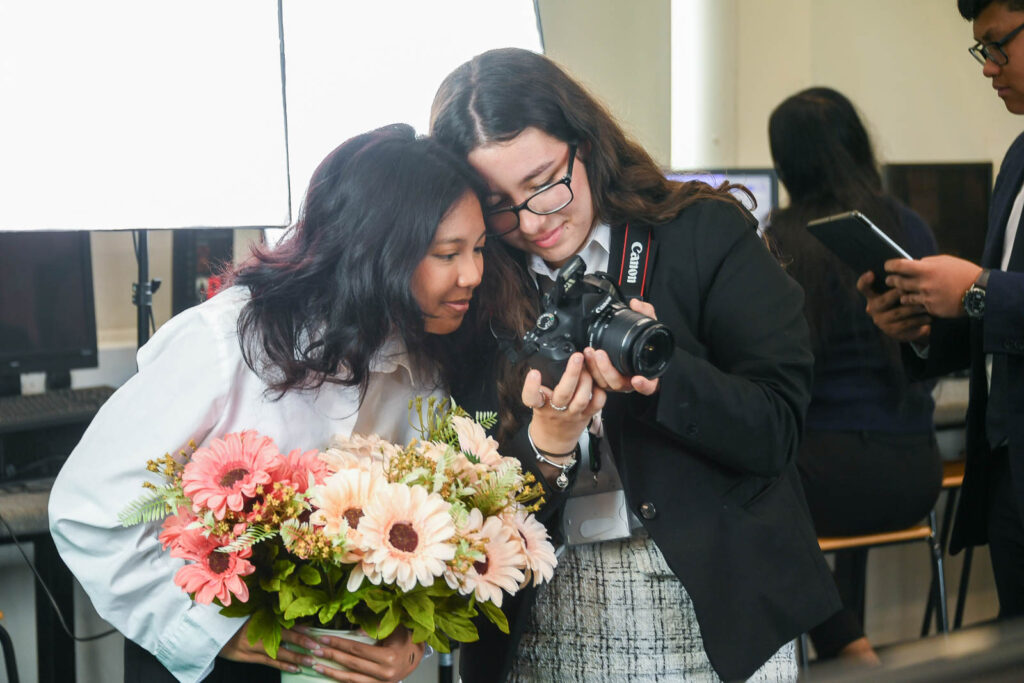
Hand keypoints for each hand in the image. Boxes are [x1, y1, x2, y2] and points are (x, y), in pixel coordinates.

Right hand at [219, 619, 324, 674]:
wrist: (211, 630)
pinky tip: (296, 669)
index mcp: (263, 618)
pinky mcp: (250, 656)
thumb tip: (287, 615)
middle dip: (304, 642)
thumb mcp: (250, 613)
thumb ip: (267, 615)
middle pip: (287, 637)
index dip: (302, 627)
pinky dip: (284, 666)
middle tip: (319, 646)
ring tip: (312, 660)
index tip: (316, 630)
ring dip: (297, 657)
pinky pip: (270, 662)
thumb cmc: (233, 621)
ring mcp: (255, 645)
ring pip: (281, 653)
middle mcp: (261, 631)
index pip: (286, 623)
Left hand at [306, 626, 423, 681]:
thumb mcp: (393, 628)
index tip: (323, 639)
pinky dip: (343, 681)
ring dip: (332, 673)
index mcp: (388, 657)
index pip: (357, 650)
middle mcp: (384, 673)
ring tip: (317, 666)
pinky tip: (331, 676)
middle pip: (352, 664)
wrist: (416, 656)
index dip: (339, 644)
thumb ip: (374, 628)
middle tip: (315, 651)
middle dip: (332, 656)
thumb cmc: (404, 638)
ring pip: (352, 680)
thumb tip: (355, 631)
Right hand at [522, 352, 604, 453]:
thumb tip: (549, 361)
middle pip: (564, 394)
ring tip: (588, 365)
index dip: (532, 386)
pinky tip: (597, 381)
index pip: (532, 397)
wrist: (553, 440)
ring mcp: (572, 414)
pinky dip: (599, 391)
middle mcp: (556, 411)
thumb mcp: (538, 400)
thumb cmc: (546, 415)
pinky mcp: (586, 416)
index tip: (534, 373)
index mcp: (540, 405)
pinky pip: (596, 404)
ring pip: (582, 398)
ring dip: (587, 380)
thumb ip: (542, 385)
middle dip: (572, 373)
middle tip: (577, 357)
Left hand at [583, 299, 661, 395]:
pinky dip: (589, 370)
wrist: (635, 350)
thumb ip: (646, 314)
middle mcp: (630, 381)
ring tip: (589, 352)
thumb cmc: (644, 344)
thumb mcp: (649, 327)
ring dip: (596, 368)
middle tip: (599, 353)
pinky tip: (584, 359)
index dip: (644, 385)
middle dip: (607, 370)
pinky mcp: (603, 380)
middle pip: (619, 383)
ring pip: (605, 383)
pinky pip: (595, 381)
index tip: (637, 379)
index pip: (648, 386)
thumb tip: (636, 303)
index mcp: (645, 373)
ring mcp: (616, 382)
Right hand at [855, 270, 931, 342]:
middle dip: (896, 294)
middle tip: (907, 289)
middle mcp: (873, 308)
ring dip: (913, 307)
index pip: (863, 287)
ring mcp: (881, 321)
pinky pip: (906, 324)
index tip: (872, 273)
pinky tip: (929, 316)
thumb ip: (901, 280)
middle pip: (882, 300)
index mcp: (872, 295)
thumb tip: (909, 262)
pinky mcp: (892, 332)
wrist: (914, 325)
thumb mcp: (903, 289)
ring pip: (898, 312)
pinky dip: (919, 319)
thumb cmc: (908, 299)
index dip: (865, 281)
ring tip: (925, 304)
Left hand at [883, 255, 982, 317]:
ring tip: (902, 292)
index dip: (890, 265)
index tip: (887, 266)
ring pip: (904, 297)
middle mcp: (923, 283)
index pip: (899, 266)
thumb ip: (927, 262)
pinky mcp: (931, 309)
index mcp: (926, 269)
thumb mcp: (945, 261)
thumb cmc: (963, 273)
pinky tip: (914, 301)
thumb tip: (914, 263)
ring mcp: (927, 298)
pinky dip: (914, 303)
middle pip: (897, 282)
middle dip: (891, 280)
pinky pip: (916, 306)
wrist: (980, 292)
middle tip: (889, 280)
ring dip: (901, 294)